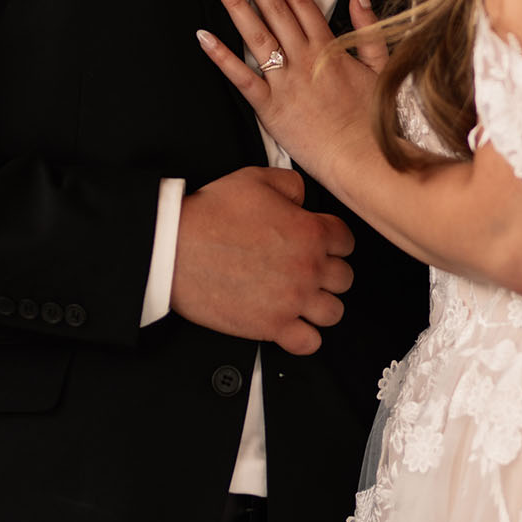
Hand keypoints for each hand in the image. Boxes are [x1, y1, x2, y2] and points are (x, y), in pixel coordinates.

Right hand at [168, 166, 354, 355]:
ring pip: (333, 312)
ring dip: (320, 305)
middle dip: (329, 272)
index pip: (347, 241)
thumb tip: (302, 198)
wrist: (175, 248)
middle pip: (344, 278)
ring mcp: (292, 301)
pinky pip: (309, 343)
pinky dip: (305, 337)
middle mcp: (308, 269)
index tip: (320, 244)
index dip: (333, 240)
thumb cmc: (210, 214)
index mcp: (310, 232)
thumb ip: (291, 184)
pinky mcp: (271, 327)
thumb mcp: (255, 178)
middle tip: (307, 269)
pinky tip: (291, 324)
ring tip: (302, 298)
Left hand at [197, 0, 384, 180]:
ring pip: (255, 35)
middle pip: (274, 9)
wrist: (363, 159)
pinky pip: (241, 78)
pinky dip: (221, 56)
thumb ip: (367, 26)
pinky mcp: (270, 108)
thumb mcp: (381, 65)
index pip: (300, 0)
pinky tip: (203, 36)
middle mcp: (304, 59)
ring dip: (235, 4)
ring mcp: (285, 82)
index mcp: (329, 47)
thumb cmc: (373, 118)